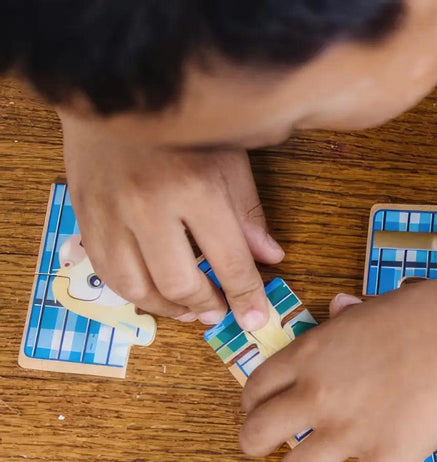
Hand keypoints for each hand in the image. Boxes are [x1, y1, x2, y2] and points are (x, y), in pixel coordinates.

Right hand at [61, 115, 282, 327]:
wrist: (107, 85)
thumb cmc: (178, 123)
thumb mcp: (229, 159)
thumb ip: (248, 213)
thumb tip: (271, 258)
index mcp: (193, 188)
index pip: (228, 261)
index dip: (245, 297)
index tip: (256, 318)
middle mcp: (147, 204)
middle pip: (179, 282)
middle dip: (206, 306)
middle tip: (220, 311)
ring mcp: (109, 211)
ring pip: (137, 287)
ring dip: (168, 308)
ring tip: (190, 309)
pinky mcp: (83, 214)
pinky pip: (106, 272)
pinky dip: (134, 292)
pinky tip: (155, 292)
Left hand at [239, 282, 436, 461]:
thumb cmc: (427, 315)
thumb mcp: (374, 305)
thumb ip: (349, 315)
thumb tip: (340, 308)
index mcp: (308, 357)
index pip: (256, 389)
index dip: (254, 405)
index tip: (263, 411)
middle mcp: (316, 398)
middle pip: (255, 436)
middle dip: (256, 444)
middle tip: (272, 448)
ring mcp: (346, 433)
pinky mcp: (381, 461)